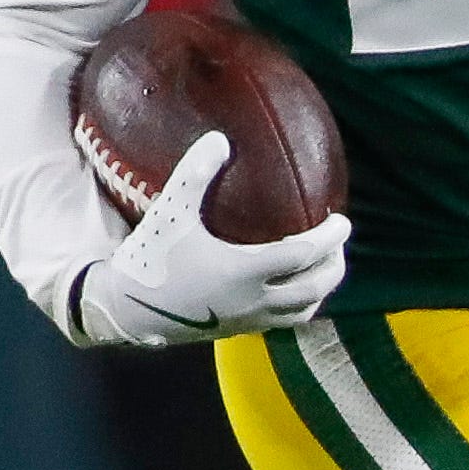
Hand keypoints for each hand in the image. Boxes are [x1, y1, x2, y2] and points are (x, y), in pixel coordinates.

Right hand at [70, 132, 350, 346]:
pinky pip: (281, 321)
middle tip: (340, 244)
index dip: (330, 238)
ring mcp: (246, 320)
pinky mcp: (236, 331)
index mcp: (243, 271)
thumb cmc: (149, 260)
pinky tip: (290, 287)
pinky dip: (298, 305)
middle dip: (334, 266)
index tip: (343, 221)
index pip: (303, 255)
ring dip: (320, 290)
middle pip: (313, 288)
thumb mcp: (169, 213)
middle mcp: (252, 300)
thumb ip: (195, 175)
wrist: (125, 312)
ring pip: (302, 312)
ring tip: (323, 268)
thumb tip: (219, 138)